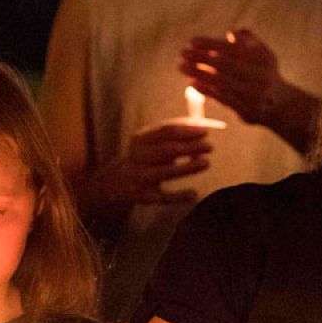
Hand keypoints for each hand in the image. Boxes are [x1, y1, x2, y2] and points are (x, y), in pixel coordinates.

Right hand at [85, 125, 211, 212]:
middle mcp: (138, 156)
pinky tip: (194, 193)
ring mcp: (139, 177)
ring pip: (165, 172)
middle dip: (190, 147)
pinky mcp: (141, 196)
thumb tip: (201, 125)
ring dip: (187, 167)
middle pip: (167, 149)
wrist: (111, 183)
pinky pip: (163, 197)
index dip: (188, 130)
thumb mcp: (149, 142)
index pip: (166, 131)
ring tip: (206, 162)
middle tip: (210, 146)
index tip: (206, 131)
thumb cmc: (141, 158)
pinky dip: (179, 196)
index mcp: (141, 139)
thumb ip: (171, 134)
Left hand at [180, 29, 284, 126]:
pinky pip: (223, 99)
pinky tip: (192, 83)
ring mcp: (253, 94)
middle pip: (225, 65)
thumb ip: (249, 41)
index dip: (211, 44)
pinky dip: (207, 90)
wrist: (281, 105)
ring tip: (182, 66)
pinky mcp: (247, 110)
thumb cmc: (266, 74)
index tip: (192, 41)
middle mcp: (259, 76)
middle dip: (201, 58)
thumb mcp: (263, 54)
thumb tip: (231, 33)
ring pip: (221, 83)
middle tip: (182, 53)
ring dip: (199, 74)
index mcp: (262, 59)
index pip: (232, 49)